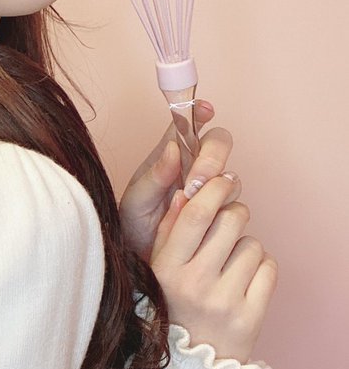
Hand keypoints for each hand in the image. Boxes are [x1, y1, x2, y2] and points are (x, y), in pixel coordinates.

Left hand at [118, 101, 237, 261]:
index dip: (200, 113)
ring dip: (219, 185)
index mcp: (170, 156)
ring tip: (195, 204)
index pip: (188, 125)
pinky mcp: (221, 212)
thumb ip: (154, 175)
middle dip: (213, 157)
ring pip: (231, 175)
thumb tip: (174, 148)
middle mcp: (194, 168)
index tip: (206, 109)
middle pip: (218, 144)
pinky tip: (208, 219)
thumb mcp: (136, 201)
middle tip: (198, 179)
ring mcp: (210, 190)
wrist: (142, 259)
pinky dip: (225, 208)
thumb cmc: (133, 226)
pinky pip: (235, 204)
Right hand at [150, 175, 277, 364]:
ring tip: (229, 266)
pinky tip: (243, 281)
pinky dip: (260, 269)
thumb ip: (169, 231)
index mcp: (166, 270)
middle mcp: (195, 285)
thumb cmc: (171, 306)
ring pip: (253, 245)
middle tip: (227, 225)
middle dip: (233, 215)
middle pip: (231, 221)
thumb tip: (185, 193)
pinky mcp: (251, 317)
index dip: (212, 190)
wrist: (187, 365)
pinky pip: (269, 268)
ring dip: (244, 248)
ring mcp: (225, 302)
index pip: (195, 216)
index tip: (221, 181)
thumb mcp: (156, 269)